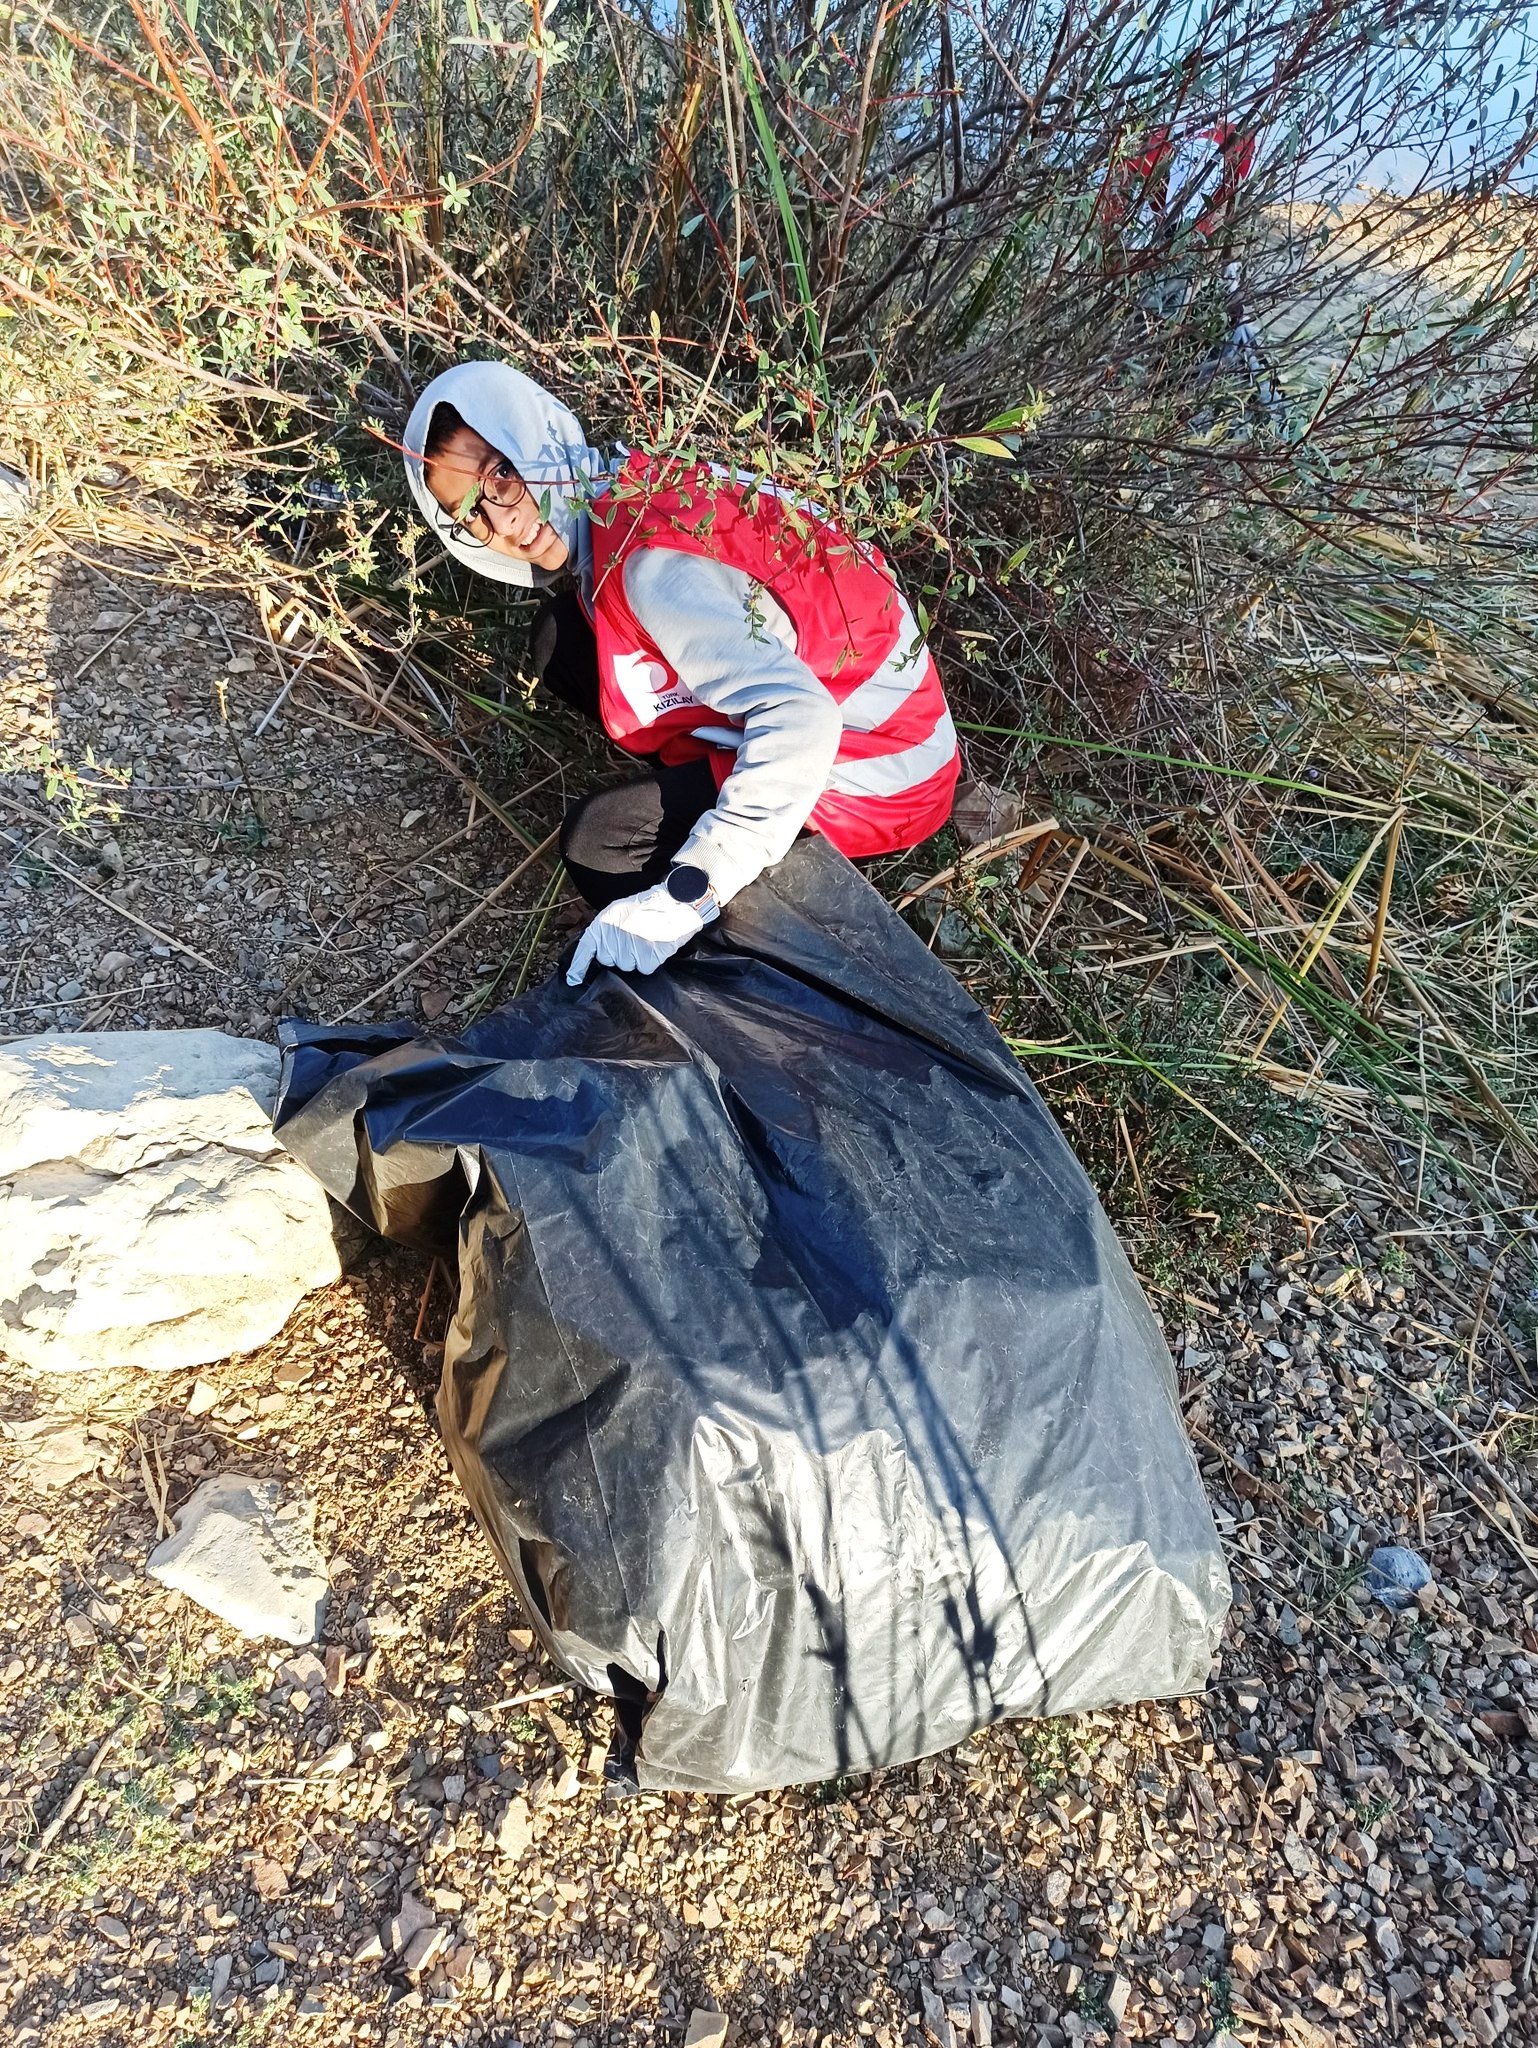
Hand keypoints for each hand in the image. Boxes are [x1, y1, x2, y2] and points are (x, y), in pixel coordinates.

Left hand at [566, 883, 718, 984]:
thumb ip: (605, 931)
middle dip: (618, 953)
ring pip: (627, 966)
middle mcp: (611, 940)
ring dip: (636, 956)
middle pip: (609, 961)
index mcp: (601, 926)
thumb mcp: (617, 912)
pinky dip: (650, 959)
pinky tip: (655, 944)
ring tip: (646, 938)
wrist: (673, 903)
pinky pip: (644, 968)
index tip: (574, 980)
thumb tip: (597, 953)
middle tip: (633, 937)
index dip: (579, 967)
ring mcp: (628, 951)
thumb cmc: (646, 907)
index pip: (585, 951)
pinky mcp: (646, 959)